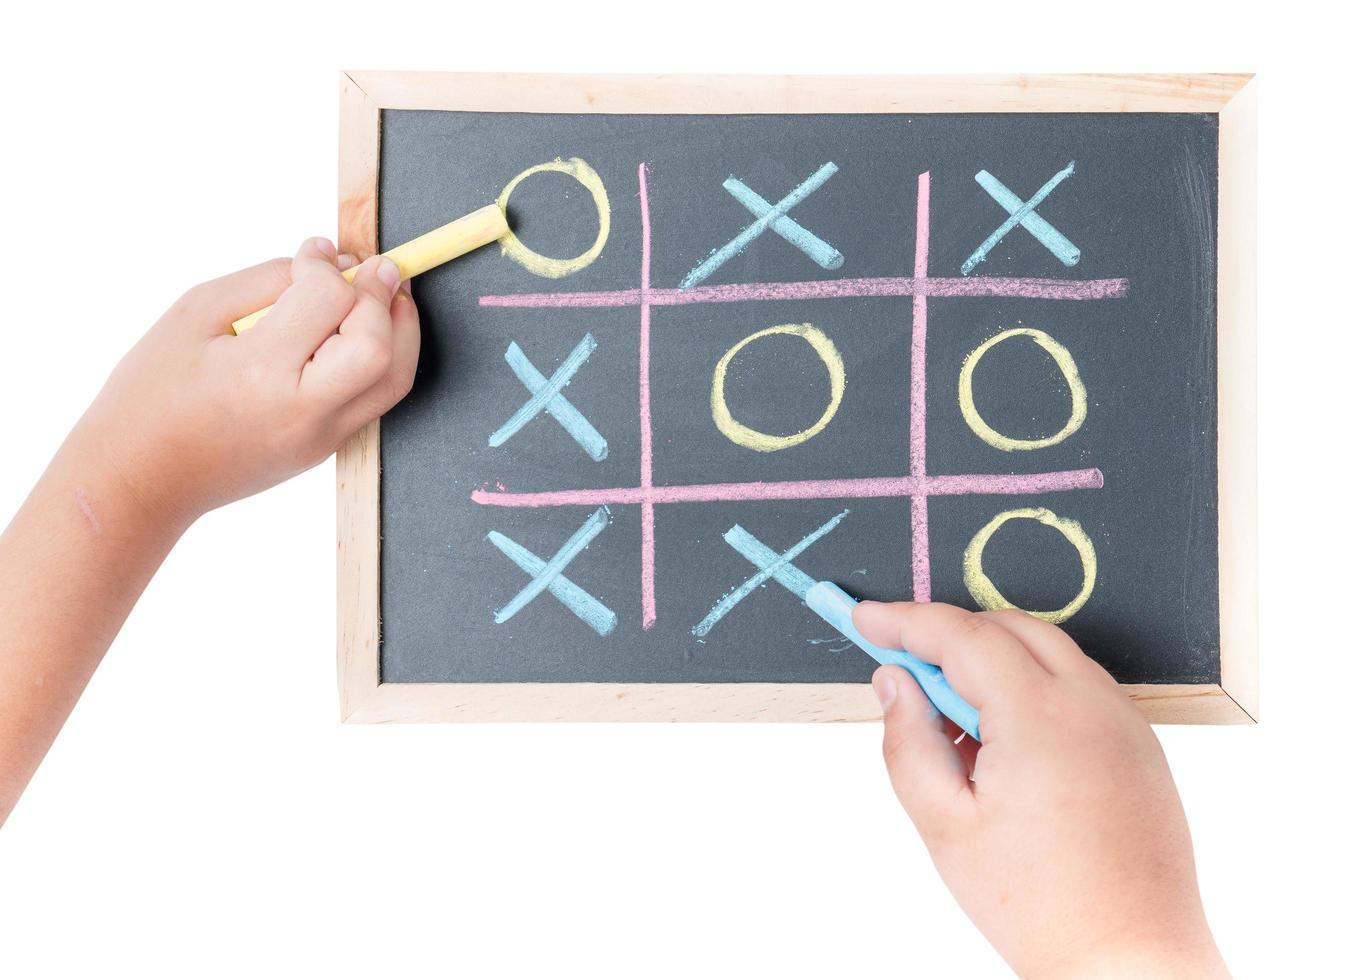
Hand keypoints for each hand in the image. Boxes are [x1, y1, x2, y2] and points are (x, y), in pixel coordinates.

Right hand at [72, 237, 418, 525]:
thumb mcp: (195, 314)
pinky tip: (365, 329)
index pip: (329, 301)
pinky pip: (375, 399)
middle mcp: (302, 411)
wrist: (141, 478)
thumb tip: (329, 258)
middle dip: (383, 297)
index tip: (316, 252)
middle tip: (374, 267)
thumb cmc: (152, 392)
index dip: (329, 266)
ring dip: (401, 329)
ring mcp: (320, 438)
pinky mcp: (326, 450)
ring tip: (388, 294)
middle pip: (379, 348)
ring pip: (395, 380)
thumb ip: (267, 279)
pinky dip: (384, 358)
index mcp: (260, 372)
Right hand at [853, 602, 1227, 978]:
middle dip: (949, 634)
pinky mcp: (1141, 746)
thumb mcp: (944, 824)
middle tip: (901, 666)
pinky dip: (1032, 689)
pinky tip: (1002, 747)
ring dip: (993, 662)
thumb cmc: (1036, 904)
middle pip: (1008, 628)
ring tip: (953, 727)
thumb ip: (909, 741)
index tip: (866, 617)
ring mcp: (1125, 723)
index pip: (962, 636)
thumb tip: (894, 682)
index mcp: (1041, 718)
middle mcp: (1093, 705)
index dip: (905, 621)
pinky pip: (1078, 688)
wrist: (1128, 959)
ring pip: (1048, 653)